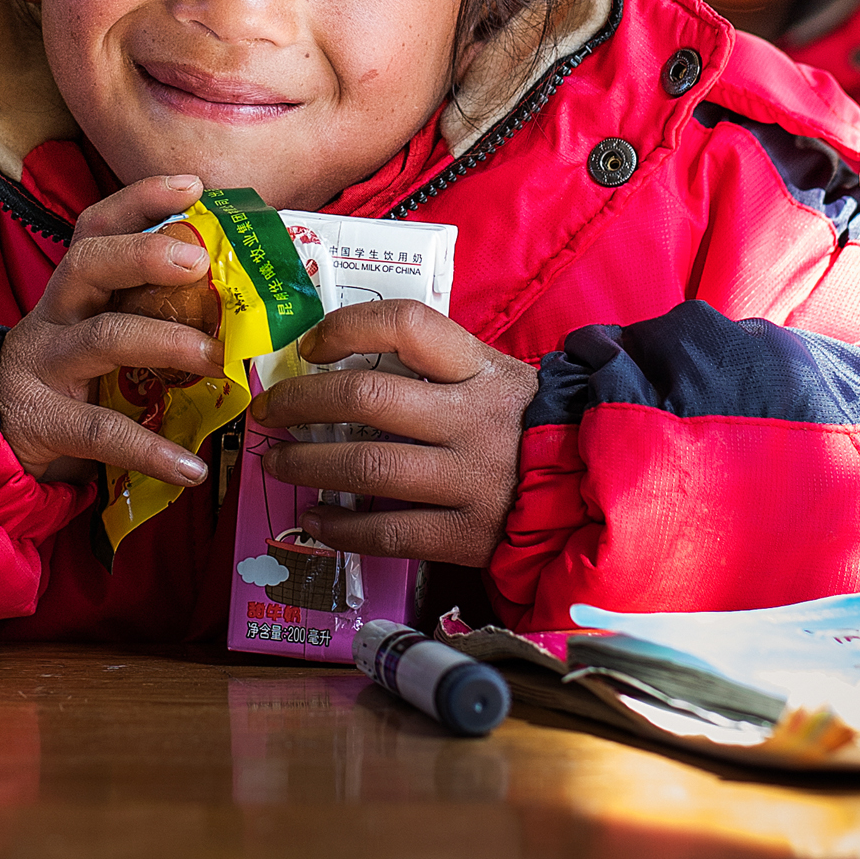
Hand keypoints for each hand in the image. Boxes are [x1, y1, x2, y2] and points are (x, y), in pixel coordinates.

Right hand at [0, 174, 219, 487]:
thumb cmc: (66, 381)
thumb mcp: (93, 333)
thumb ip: (142, 311)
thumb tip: (234, 297)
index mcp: (72, 290)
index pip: (97, 227)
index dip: (141, 199)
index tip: (192, 186)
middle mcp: (54, 315)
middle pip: (87, 263)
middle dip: (144, 253)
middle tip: (199, 262)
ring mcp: (45, 366)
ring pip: (103, 338)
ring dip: (166, 343)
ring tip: (217, 359)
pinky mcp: (44, 421)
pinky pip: (102, 431)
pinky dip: (151, 449)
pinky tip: (191, 466)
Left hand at [249, 301, 536, 567]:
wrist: (589, 492)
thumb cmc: (524, 426)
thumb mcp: (496, 377)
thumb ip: (437, 365)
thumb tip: (344, 357)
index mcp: (481, 368)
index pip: (408, 324)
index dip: (349, 327)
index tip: (311, 344)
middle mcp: (474, 419)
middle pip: (369, 397)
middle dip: (303, 401)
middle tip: (270, 409)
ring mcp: (472, 479)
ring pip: (369, 467)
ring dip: (308, 465)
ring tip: (278, 462)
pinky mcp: (469, 534)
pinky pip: (389, 531)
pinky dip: (341, 528)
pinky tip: (314, 519)